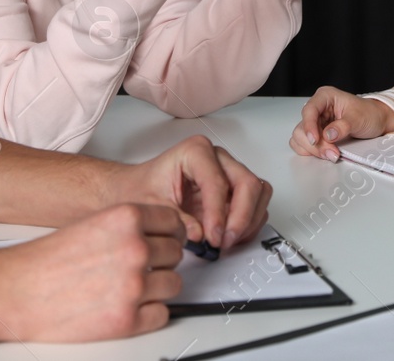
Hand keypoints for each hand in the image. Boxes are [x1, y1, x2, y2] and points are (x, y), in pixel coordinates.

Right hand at [0, 203, 185, 341]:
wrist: (15, 292)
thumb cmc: (45, 260)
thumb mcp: (92, 223)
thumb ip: (127, 227)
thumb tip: (155, 234)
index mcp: (125, 218)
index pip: (173, 222)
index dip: (169, 233)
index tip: (165, 240)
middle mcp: (134, 248)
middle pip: (175, 253)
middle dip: (162, 261)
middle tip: (143, 266)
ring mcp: (133, 285)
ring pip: (173, 284)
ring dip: (158, 288)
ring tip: (132, 288)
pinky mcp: (127, 320)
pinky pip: (162, 314)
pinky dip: (150, 313)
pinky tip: (129, 306)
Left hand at [103, 135, 270, 250]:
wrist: (135, 189)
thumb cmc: (141, 189)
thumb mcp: (150, 206)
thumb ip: (177, 220)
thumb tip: (200, 234)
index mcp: (195, 152)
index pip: (218, 182)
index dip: (218, 213)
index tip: (212, 237)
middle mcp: (217, 158)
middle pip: (247, 183)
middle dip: (240, 217)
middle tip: (224, 242)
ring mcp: (228, 172)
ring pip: (258, 192)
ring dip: (248, 221)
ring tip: (227, 242)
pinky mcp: (234, 189)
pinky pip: (256, 203)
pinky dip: (249, 223)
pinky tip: (231, 237)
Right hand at [289, 86, 393, 160]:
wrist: (378, 121)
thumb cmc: (369, 114)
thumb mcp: (358, 118)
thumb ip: (343, 127)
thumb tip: (328, 135)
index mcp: (325, 97)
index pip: (309, 110)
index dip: (309, 126)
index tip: (315, 140)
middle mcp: (318, 109)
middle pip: (303, 127)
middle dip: (315, 143)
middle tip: (332, 152)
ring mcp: (316, 123)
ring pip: (301, 138)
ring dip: (314, 150)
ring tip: (332, 154)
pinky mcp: (317, 135)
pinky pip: (305, 145)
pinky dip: (313, 152)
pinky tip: (327, 154)